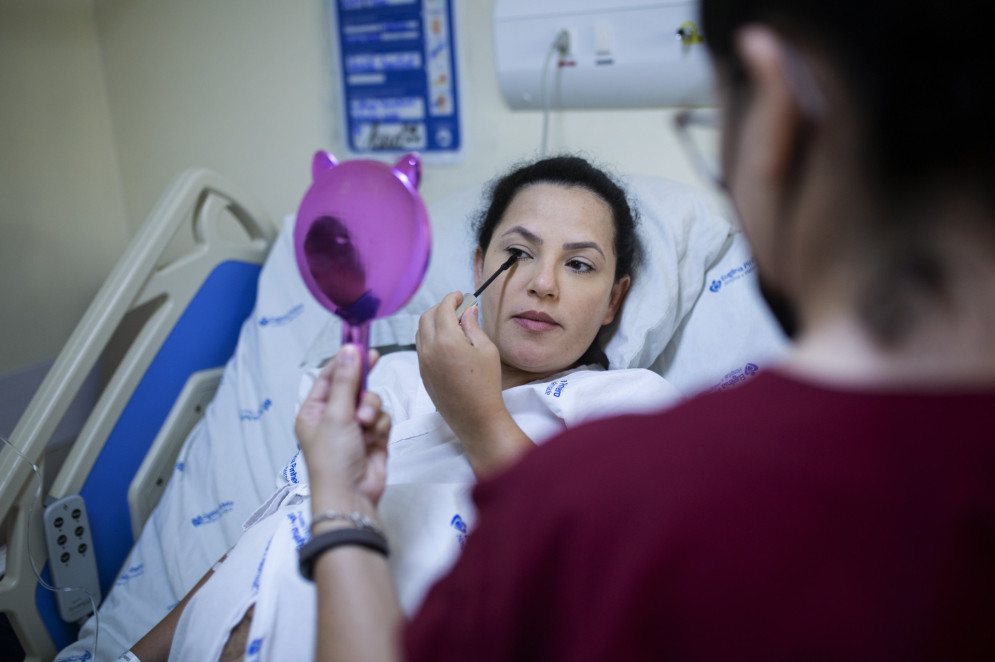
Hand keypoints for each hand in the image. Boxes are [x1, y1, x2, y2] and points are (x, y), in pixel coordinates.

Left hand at [295, 345, 390, 509]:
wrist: (351, 495)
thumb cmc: (333, 459)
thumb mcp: (336, 415)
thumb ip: (346, 381)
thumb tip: (349, 350)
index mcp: (314, 411)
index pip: (329, 376)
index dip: (345, 360)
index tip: (361, 344)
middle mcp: (333, 417)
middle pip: (354, 386)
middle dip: (362, 387)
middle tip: (375, 359)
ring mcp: (354, 428)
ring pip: (372, 402)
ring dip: (372, 410)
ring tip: (366, 426)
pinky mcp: (373, 438)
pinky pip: (382, 418)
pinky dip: (381, 426)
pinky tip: (375, 438)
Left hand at [416, 292, 532, 475]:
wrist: (476, 418)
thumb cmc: (486, 384)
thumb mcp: (487, 350)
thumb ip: (473, 326)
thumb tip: (467, 311)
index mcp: (446, 340)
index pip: (443, 308)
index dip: (452, 298)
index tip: (461, 296)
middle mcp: (429, 349)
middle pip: (426, 317)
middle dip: (440, 308)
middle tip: (456, 308)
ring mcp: (423, 362)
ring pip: (420, 332)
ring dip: (432, 322)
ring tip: (451, 324)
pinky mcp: (422, 374)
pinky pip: (420, 347)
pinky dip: (429, 337)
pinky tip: (445, 342)